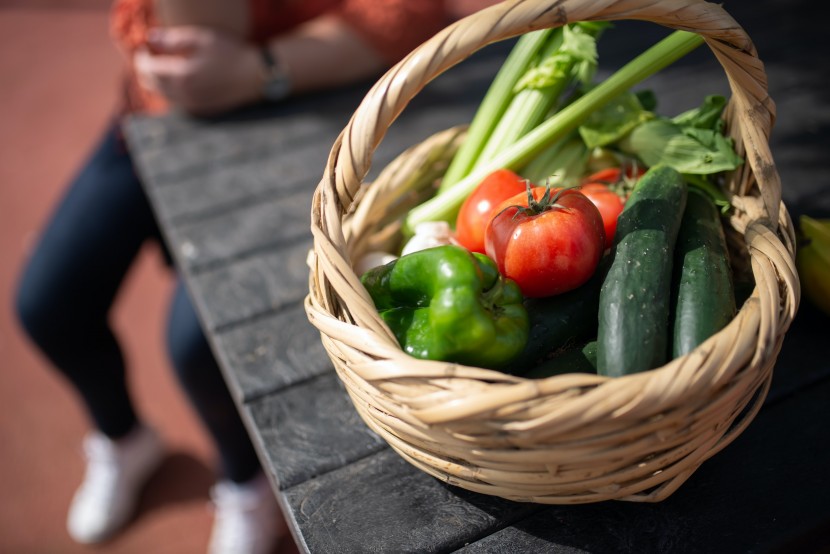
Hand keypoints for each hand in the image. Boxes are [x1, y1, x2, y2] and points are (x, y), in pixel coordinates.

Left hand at [134, 26, 262, 115]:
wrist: (255, 76)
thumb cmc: (230, 53)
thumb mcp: (201, 38)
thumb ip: (172, 39)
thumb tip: (149, 38)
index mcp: (181, 76)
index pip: (147, 68)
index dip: (141, 56)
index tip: (145, 46)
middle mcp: (184, 95)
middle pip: (151, 85)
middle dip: (146, 70)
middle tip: (150, 56)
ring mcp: (192, 105)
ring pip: (163, 95)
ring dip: (158, 82)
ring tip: (164, 67)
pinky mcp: (201, 111)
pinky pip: (177, 102)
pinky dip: (172, 91)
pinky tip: (180, 80)